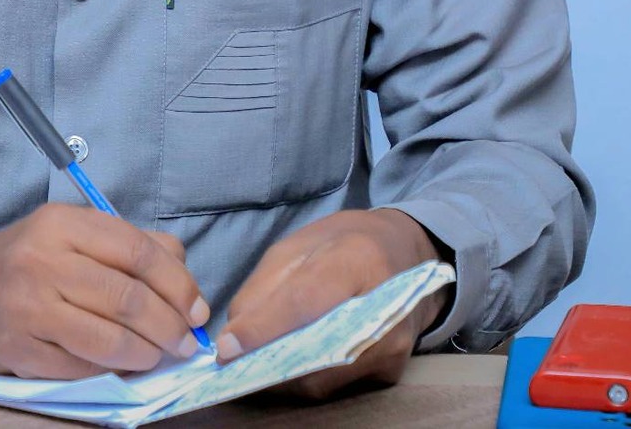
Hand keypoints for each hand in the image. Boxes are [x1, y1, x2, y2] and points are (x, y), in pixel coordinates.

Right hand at [0, 203, 209, 379]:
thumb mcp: (70, 235)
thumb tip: (184, 274)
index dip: (178, 284)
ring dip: (148, 354)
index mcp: (60, 223)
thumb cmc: (23, 263)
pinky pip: (82, 367)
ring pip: (110, 338)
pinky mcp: (18, 349)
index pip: (138, 251)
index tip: (197, 308)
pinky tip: (122, 365)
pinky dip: (112, 370)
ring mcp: (26, 307)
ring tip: (160, 356)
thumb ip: (129, 244)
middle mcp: (41, 260)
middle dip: (170, 326)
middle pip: (128, 298)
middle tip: (186, 341)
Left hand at [216, 208, 447, 398]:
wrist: (403, 255)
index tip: (227, 347)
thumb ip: (264, 287)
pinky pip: (336, 386)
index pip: (304, 302)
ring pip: (321, 380)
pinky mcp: (391, 369)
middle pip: (313, 351)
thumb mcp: (296, 246)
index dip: (262, 328)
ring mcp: (392, 345)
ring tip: (252, 363)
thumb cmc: (343, 244)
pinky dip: (303, 379)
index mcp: (358, 259)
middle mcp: (384, 309)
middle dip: (266, 360)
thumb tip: (235, 336)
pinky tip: (284, 364)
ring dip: (280, 377)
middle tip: (232, 361)